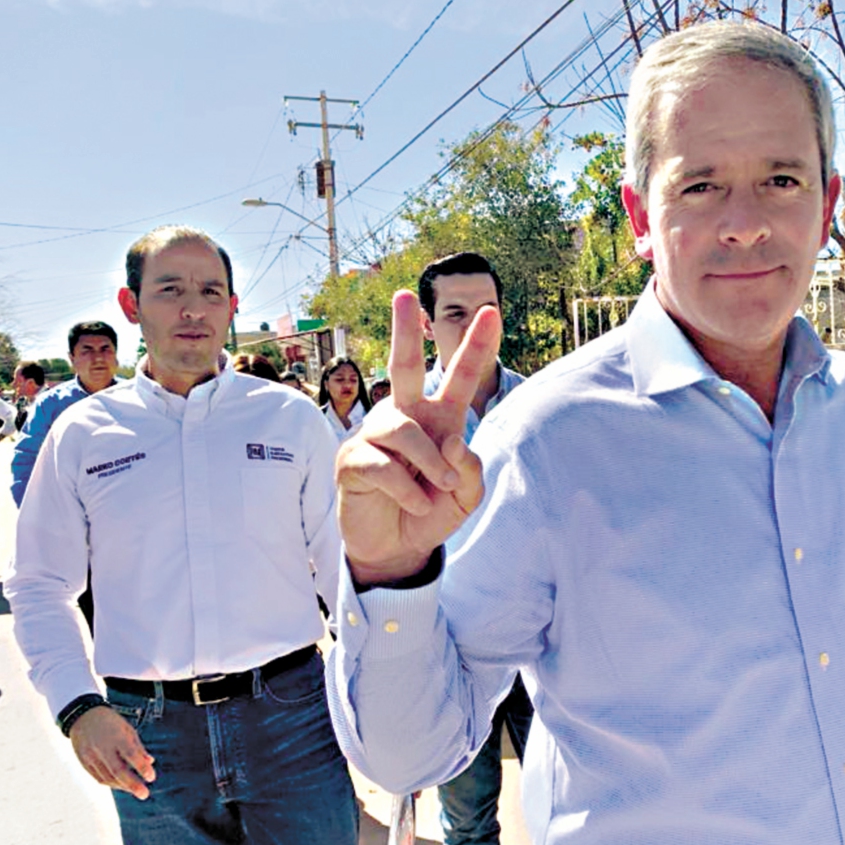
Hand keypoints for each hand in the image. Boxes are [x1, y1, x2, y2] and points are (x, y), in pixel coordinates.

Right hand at [70, 706, 155, 799]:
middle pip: (118, 770)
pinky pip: (98, 777)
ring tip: (136, 790)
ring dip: (123, 786)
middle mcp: (102, 747)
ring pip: (108, 777)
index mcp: (116, 736)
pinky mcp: (83, 762)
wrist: (82, 716)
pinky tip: (121, 785)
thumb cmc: (110, 722)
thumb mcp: (127, 728)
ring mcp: (91, 756)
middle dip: (133, 784)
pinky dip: (111, 783)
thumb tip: (150, 762)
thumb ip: (138, 746)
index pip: (131, 754)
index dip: (142, 767)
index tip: (152, 778)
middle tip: (145, 794)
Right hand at [336, 290, 500, 583]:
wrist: (399, 549)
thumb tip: (451, 441)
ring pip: (402, 428)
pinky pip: (383, 464)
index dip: (476, 346)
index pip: (459, 377)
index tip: (491, 311)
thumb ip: (470, 469)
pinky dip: (406, 488)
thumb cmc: (431, 511)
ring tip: (438, 486)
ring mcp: (376, 435)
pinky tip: (414, 503)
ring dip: (428, 460)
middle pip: (405, 366)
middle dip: (405, 331)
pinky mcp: (353, 459)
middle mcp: (407, 417)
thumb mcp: (465, 495)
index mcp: (440, 419)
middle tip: (403, 296)